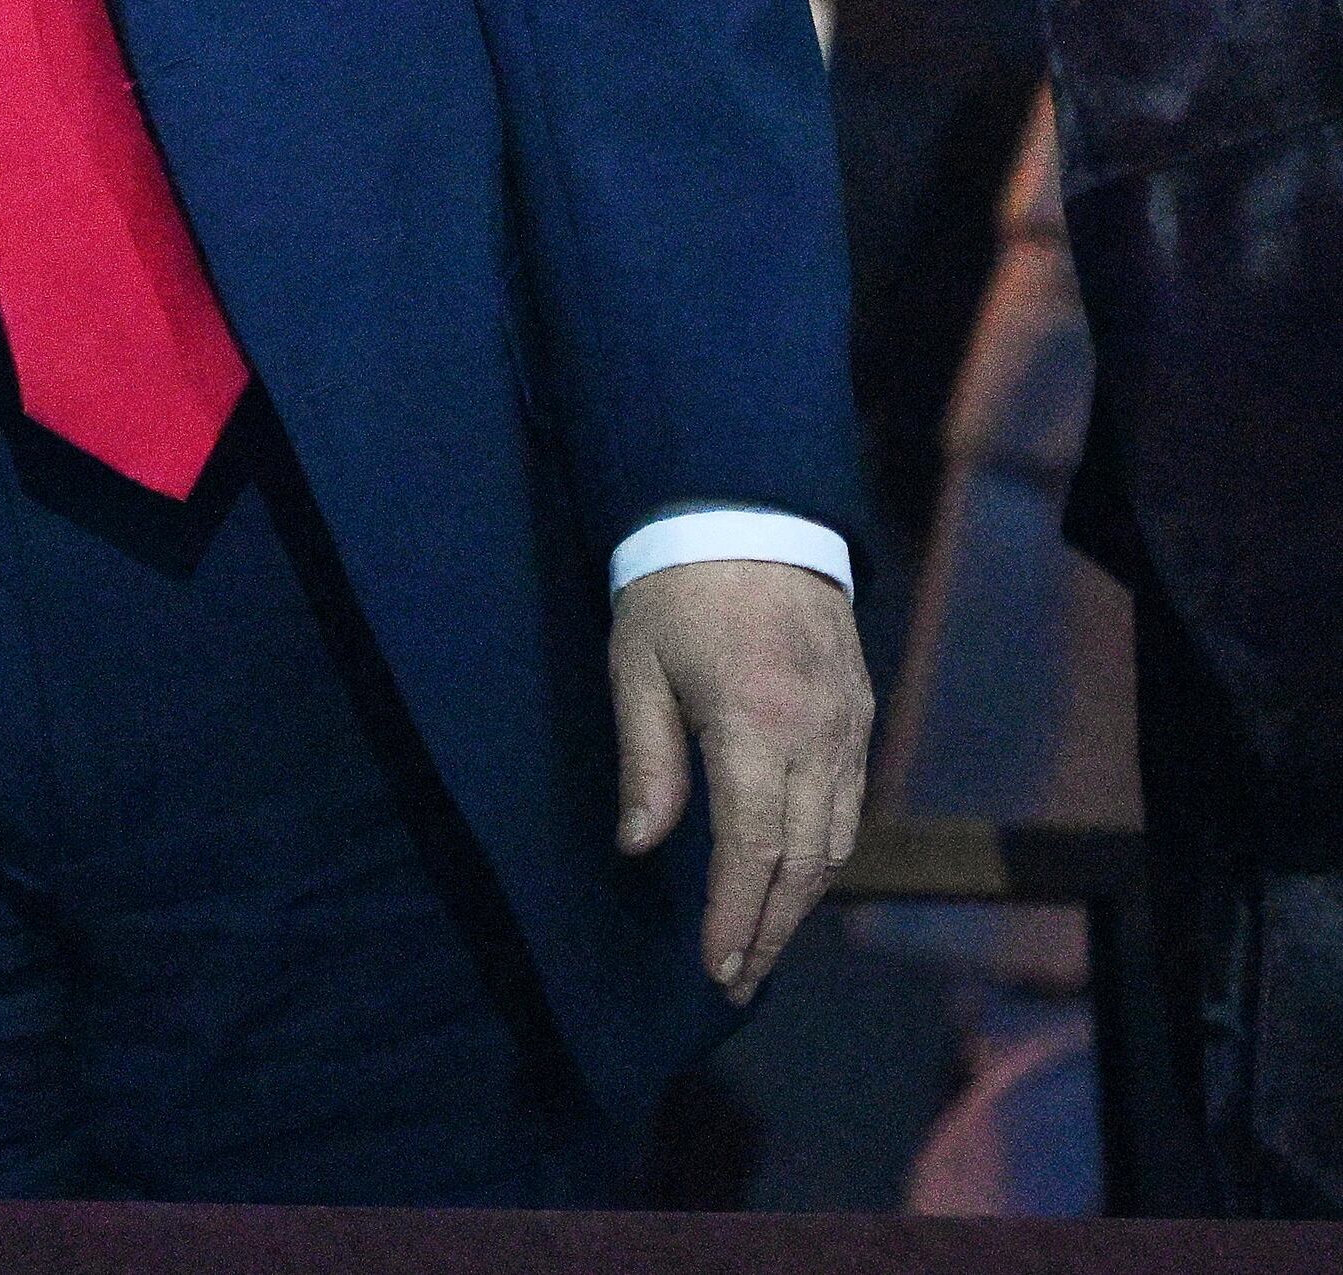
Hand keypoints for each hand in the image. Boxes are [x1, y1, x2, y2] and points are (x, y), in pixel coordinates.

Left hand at [610, 556, 876, 998]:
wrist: (751, 516)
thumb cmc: (675, 590)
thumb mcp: (636, 667)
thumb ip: (648, 760)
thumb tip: (640, 846)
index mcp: (755, 726)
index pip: (753, 850)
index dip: (736, 917)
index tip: (718, 968)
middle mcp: (817, 738)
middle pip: (804, 863)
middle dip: (769, 929)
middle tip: (735, 980)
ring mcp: (849, 729)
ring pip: (836, 842)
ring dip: (800, 901)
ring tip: (759, 944)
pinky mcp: (861, 717)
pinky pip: (852, 806)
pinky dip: (825, 854)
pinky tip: (794, 879)